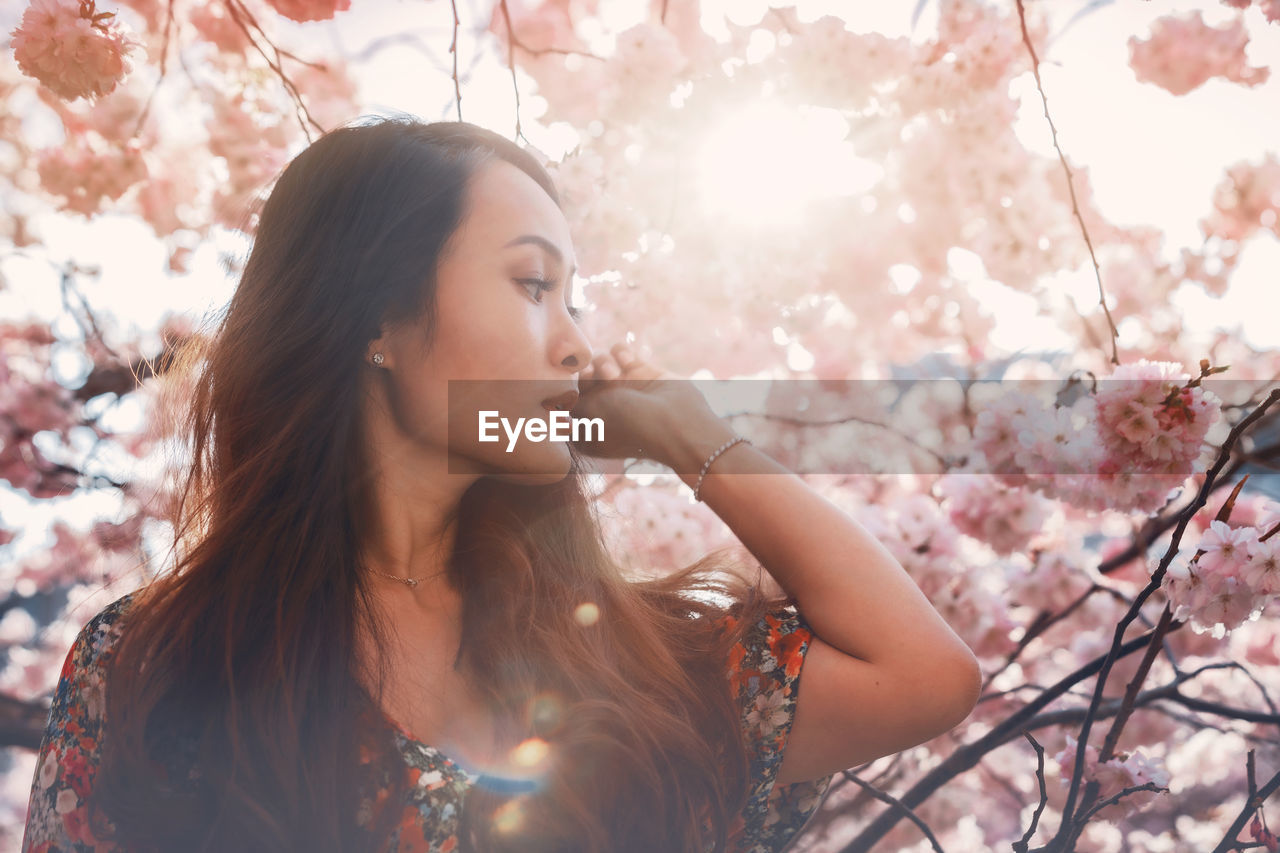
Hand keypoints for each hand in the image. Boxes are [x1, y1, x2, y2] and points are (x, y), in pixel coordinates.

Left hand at [571, 342, 717, 465]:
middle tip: (591, 375)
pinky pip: (621, 351)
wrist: (675, 422)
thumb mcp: (587, 415)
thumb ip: (569, 402)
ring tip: (614, 372)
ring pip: (600, 361)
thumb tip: (556, 399)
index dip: (566, 389)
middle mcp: (606, 406)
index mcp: (591, 426)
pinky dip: (621, 352)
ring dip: (602, 361)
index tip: (570, 386)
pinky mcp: (642, 371)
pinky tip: (628, 362)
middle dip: (584, 372)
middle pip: (583, 378)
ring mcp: (624, 388)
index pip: (568, 401)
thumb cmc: (627, 424)